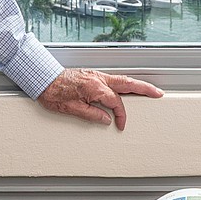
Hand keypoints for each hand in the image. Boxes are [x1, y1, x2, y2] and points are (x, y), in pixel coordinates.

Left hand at [36, 68, 163, 129]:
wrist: (42, 78)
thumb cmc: (52, 92)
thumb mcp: (71, 109)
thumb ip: (91, 114)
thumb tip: (106, 119)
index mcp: (94, 87)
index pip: (116, 102)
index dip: (121, 115)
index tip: (121, 124)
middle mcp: (98, 78)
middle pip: (128, 83)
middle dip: (145, 88)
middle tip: (158, 93)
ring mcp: (96, 75)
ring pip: (122, 79)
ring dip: (137, 84)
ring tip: (149, 90)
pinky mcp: (92, 75)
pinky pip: (113, 78)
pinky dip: (125, 83)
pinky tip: (129, 87)